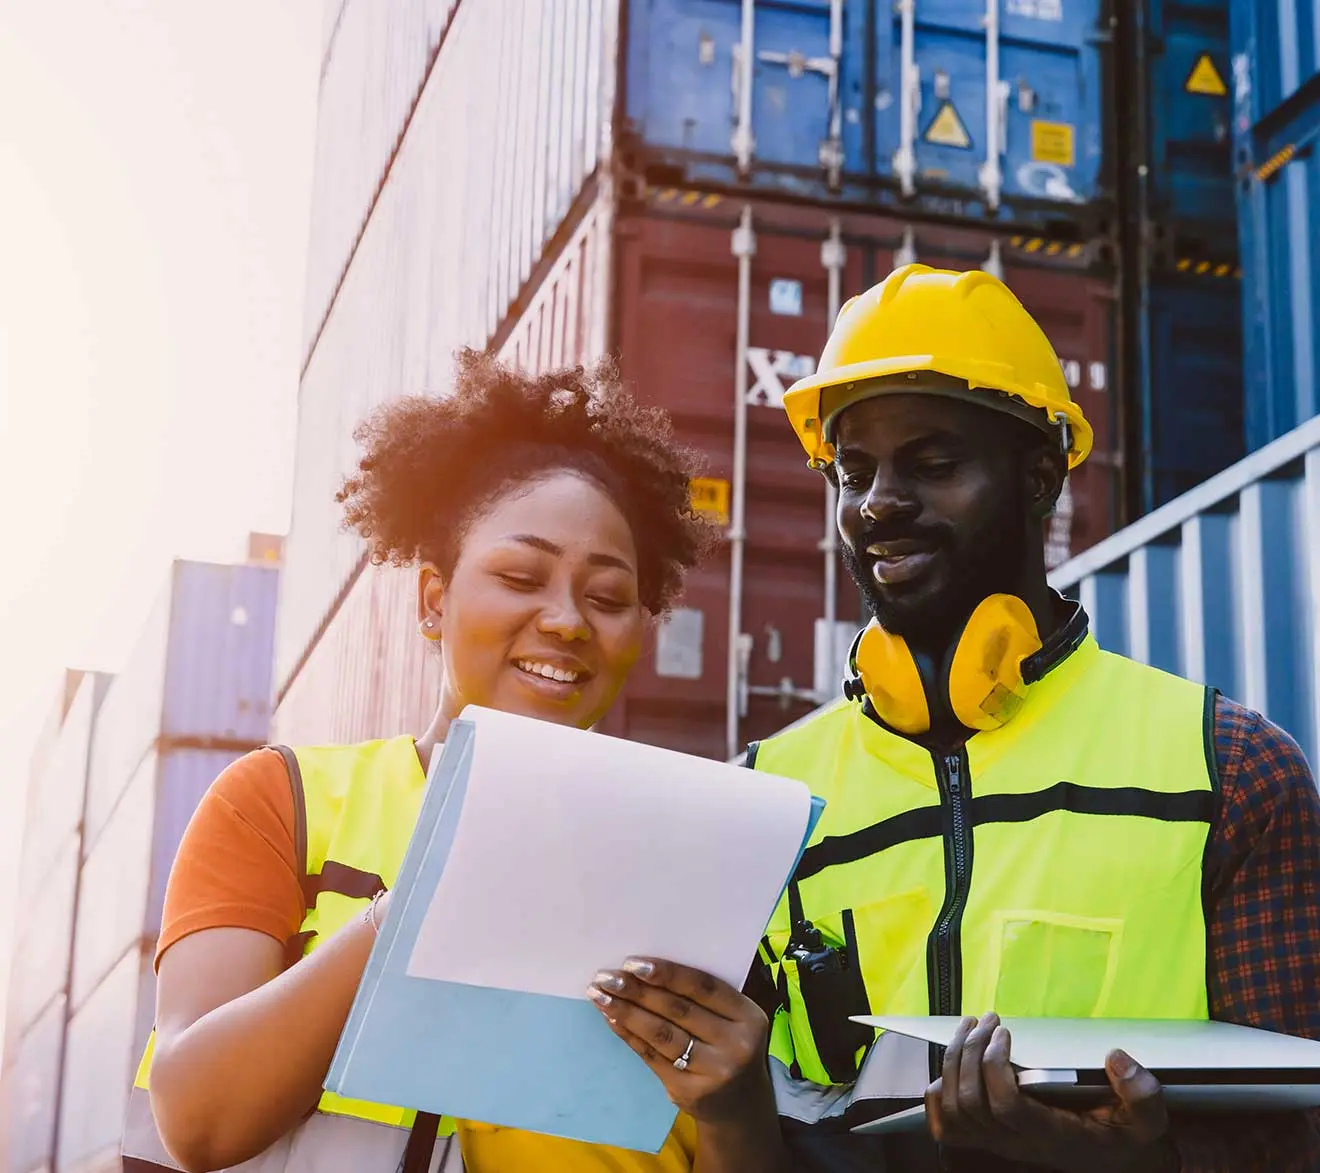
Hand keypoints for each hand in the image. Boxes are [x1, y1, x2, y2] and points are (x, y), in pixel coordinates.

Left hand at [588, 957, 772, 1126]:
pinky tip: (611, 1018)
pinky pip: (651, 1056)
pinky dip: (629, 1034)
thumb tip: (646, 968)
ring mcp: (712, 1072)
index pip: (704, 987)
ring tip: (600, 995)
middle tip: (607, 976)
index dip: (667, 973)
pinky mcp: (688, 1091)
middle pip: (678, 1010)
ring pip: (661, 1034)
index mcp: (749, 1017)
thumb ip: (704, 997)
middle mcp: (735, 1045)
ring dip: (626, 1011)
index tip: (633, 962)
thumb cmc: (730, 1045)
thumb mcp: (733, 1019)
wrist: (740, 1106)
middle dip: (638, 990)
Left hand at [926, 1012, 1175, 1172]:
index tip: (1006, 1032)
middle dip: (972, 1052)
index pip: (1007, 1105)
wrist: (1109, 1159)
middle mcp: (1017, 1143)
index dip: (996, 1067)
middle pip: (972, 1101)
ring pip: (954, 1108)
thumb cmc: (1123, 1134)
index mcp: (1052, 1135)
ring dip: (954, 1060)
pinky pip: (945, 1124)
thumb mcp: (1146, 1119)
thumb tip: (1116, 1058)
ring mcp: (997, 1143)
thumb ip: (1141, 1093)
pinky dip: (938, 1091)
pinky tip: (953, 1061)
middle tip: (987, 1019)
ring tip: (970, 1027)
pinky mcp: (985, 1139)